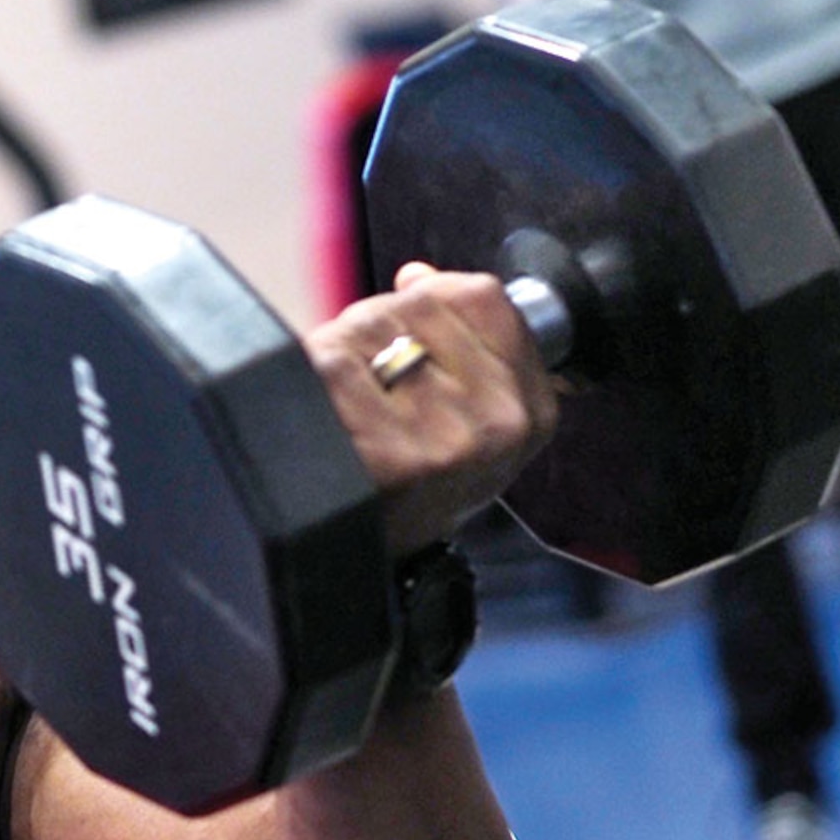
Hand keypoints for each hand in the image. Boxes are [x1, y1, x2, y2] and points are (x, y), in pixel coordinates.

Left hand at [304, 263, 560, 555]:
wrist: (354, 563)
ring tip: (341, 401)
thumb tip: (420, 276)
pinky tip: (317, 412)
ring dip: (341, 346)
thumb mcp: (467, 422)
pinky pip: (334, 362)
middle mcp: (496, 427)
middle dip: (379, 325)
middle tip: (366, 380)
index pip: (484, 298)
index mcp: (529, 413)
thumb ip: (463, 343)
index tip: (413, 332)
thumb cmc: (406, 487)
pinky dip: (310, 374)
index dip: (432, 299)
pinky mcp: (382, 451)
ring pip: (373, 326)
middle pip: (421, 305)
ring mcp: (441, 440)